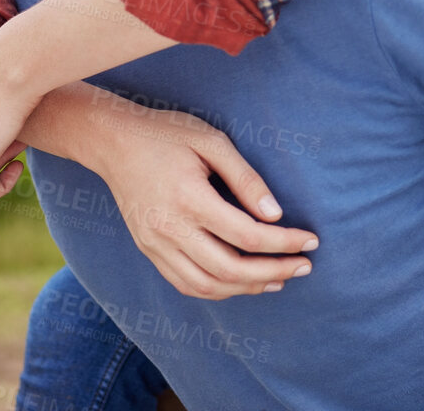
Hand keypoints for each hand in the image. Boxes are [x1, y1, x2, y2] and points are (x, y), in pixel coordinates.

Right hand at [90, 100, 319, 299]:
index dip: (285, 243)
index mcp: (189, 198)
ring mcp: (156, 244)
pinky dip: (218, 290)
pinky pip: (186, 284)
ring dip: (247, 288)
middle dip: (274, 272)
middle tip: (303, 267)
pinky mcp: (149, 250)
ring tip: (278, 280)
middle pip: (231, 269)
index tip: (311, 241)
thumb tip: (275, 214)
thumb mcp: (211, 140)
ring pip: (208, 285)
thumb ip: (245, 177)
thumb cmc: (165, 134)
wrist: (112, 142)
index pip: (247, 235)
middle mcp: (170, 228)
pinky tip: (240, 282)